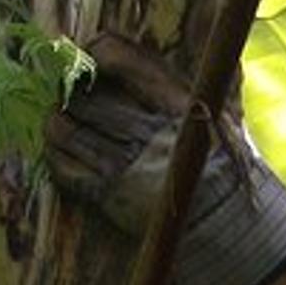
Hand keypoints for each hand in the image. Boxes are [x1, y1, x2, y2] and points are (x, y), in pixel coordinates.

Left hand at [45, 35, 285, 284]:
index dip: (101, 53)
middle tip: (70, 92)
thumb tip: (207, 63)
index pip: (128, 63)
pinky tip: (55, 150)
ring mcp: (131, 167)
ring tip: (56, 120)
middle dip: (74, 93)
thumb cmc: (229, 175)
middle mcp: (151, 133)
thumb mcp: (226, 123)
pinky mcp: (114, 198)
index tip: (92, 54)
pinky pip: (70, 172)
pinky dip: (56, 157)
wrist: (230, 232)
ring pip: (73, 133)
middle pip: (93, 100)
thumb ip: (202, 93)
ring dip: (57, 124)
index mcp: (180, 107)